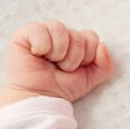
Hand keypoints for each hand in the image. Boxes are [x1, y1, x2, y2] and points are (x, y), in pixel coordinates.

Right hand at [0, 21, 114, 109]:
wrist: (39, 99)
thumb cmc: (61, 88)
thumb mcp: (90, 79)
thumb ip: (105, 65)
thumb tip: (103, 45)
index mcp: (74, 41)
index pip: (91, 36)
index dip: (87, 56)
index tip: (75, 69)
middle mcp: (59, 34)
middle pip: (77, 35)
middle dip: (72, 58)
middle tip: (60, 69)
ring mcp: (42, 32)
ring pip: (60, 29)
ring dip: (58, 52)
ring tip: (50, 63)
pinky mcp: (23, 34)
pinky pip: (40, 29)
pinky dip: (41, 45)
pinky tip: (36, 55)